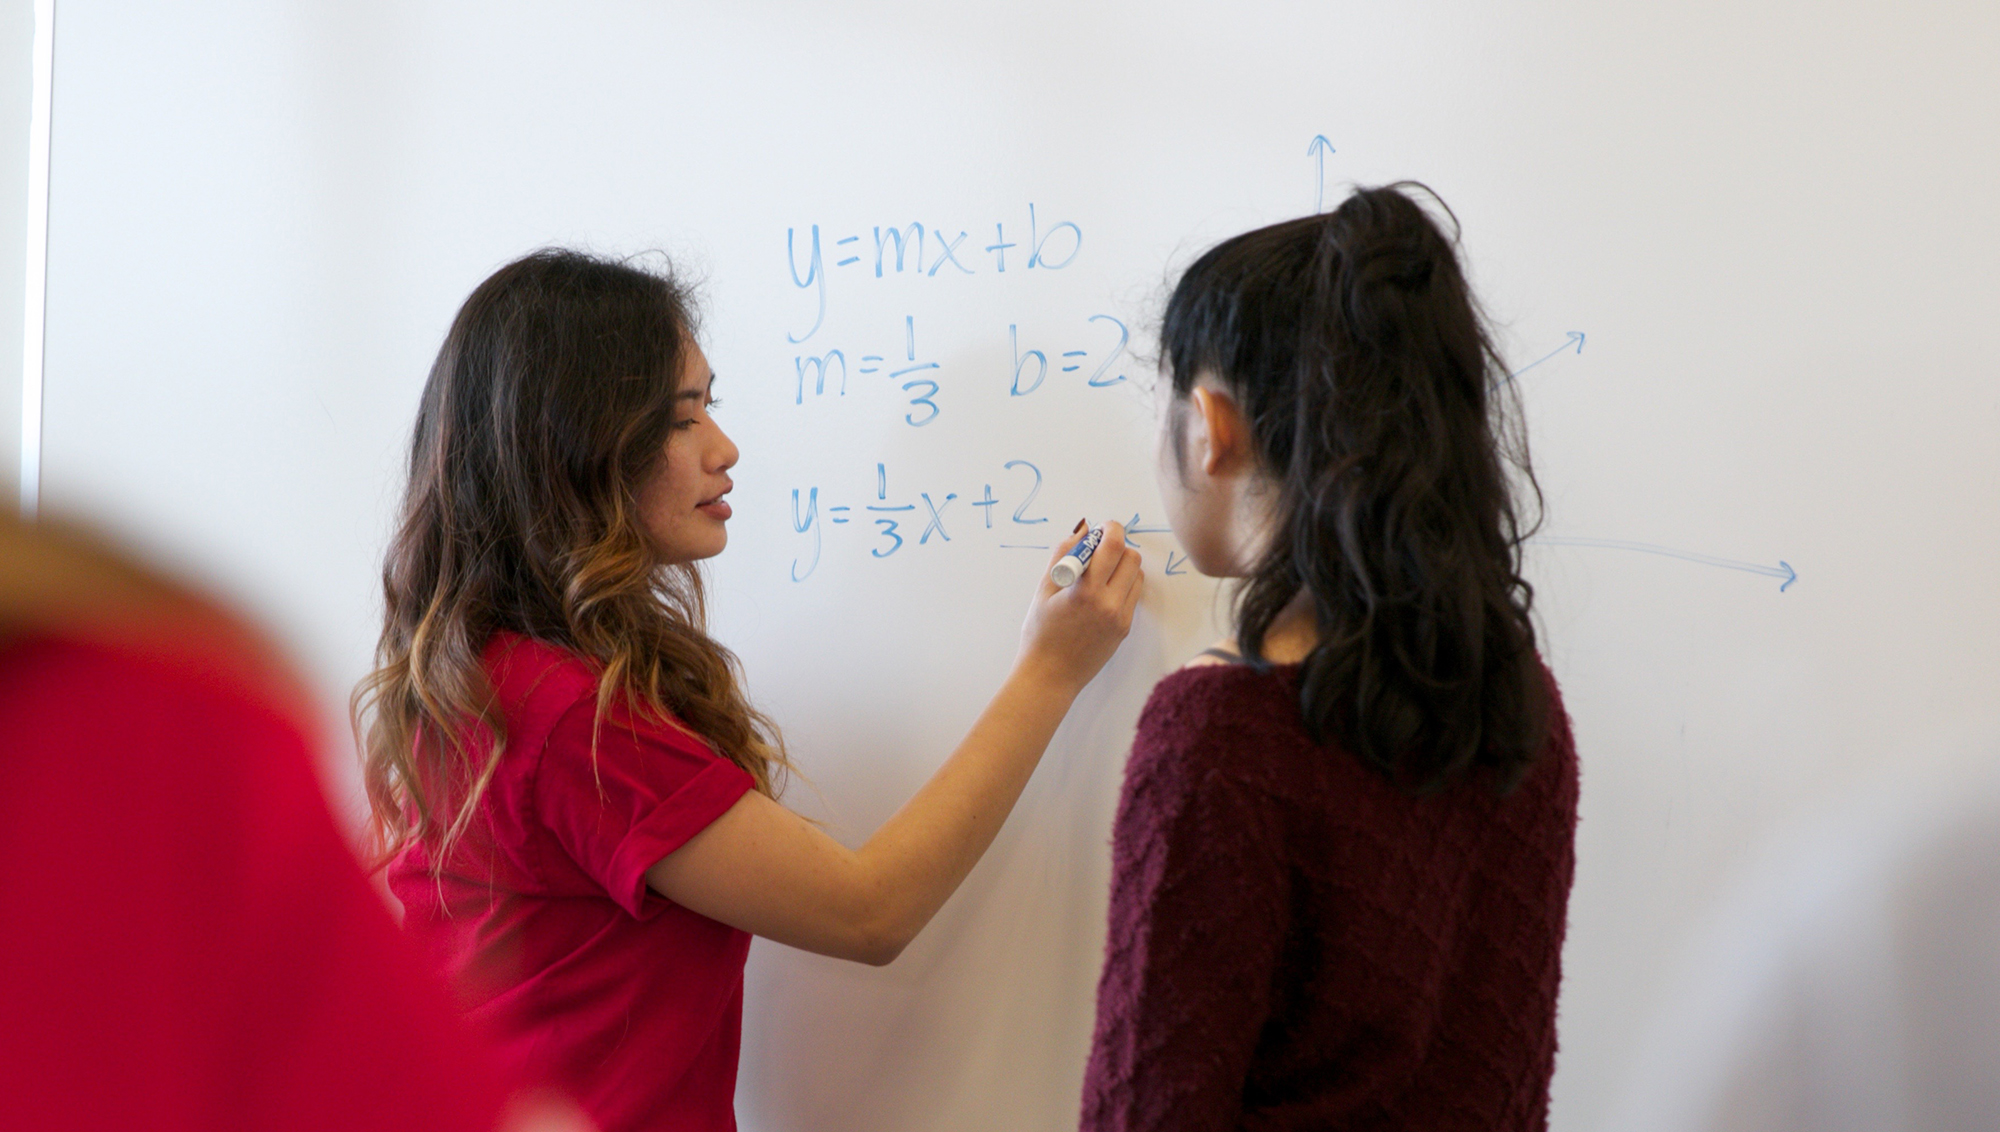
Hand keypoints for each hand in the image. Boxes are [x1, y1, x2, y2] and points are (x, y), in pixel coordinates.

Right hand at [1015, 520, 1144, 692]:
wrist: (1049, 675)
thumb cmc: (1040, 634)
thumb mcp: (1043, 590)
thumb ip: (1063, 556)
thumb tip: (1081, 532)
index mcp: (1085, 591)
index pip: (1113, 546)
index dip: (1111, 529)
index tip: (1103, 528)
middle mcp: (1108, 603)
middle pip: (1131, 557)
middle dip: (1117, 547)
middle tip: (1098, 551)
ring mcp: (1120, 618)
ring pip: (1137, 576)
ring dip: (1123, 567)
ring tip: (1100, 574)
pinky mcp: (1124, 629)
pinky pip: (1133, 596)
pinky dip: (1122, 586)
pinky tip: (1101, 593)